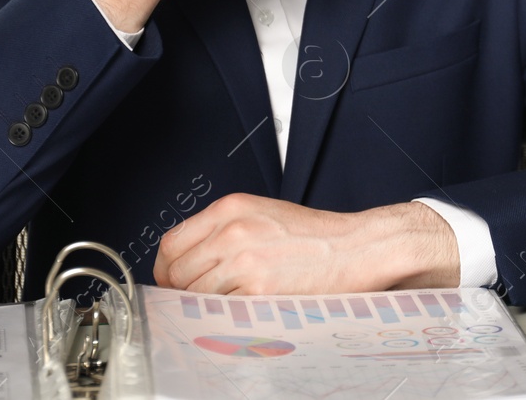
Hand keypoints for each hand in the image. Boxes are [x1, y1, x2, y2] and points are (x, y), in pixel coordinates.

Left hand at [152, 193, 458, 294]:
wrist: (357, 248)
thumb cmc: (315, 235)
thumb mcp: (263, 215)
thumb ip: (223, 232)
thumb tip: (189, 262)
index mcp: (231, 208)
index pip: (171, 244)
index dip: (168, 269)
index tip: (175, 281)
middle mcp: (232, 231)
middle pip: (177, 273)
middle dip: (184, 290)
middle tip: (205, 297)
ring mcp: (244, 262)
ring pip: (195, 295)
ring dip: (206, 305)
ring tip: (232, 303)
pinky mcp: (258, 291)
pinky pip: (220, 312)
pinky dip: (226, 317)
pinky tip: (245, 310)